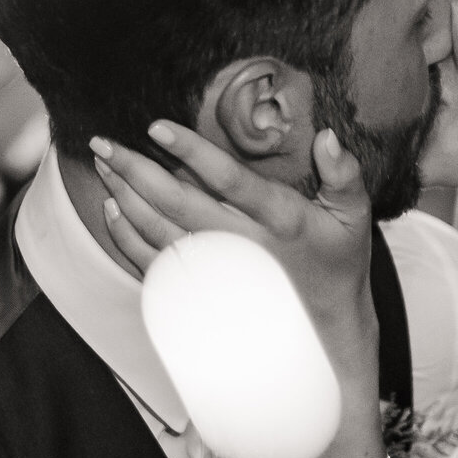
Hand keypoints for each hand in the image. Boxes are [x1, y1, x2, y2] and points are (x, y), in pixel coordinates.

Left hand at [92, 119, 374, 352]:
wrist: (326, 331)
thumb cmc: (337, 263)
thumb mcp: (354, 217)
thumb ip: (343, 174)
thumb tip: (326, 136)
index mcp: (280, 220)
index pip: (229, 180)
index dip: (192, 151)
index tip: (156, 127)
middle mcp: (243, 245)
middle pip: (178, 204)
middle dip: (135, 171)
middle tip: (103, 142)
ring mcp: (218, 272)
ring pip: (158, 232)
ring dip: (125, 197)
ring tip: (103, 163)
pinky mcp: (202, 290)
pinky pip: (153, 266)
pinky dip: (127, 238)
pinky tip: (112, 208)